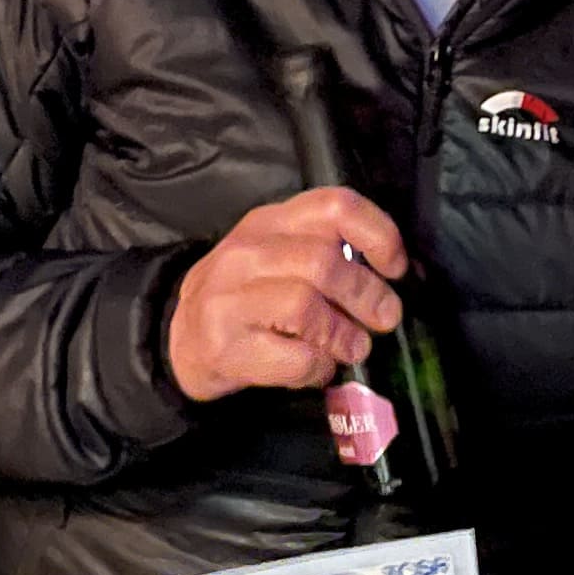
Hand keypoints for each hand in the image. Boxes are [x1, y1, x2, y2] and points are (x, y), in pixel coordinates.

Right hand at [167, 188, 406, 404]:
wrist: (179, 340)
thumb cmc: (245, 298)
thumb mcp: (278, 256)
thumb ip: (325, 251)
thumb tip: (390, 275)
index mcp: (269, 222)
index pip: (334, 206)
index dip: (378, 234)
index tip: (394, 266)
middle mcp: (246, 253)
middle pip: (325, 263)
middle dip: (368, 295)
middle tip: (385, 317)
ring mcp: (229, 299)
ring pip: (307, 307)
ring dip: (344, 335)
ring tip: (354, 347)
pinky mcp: (224, 346)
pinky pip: (293, 356)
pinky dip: (318, 367)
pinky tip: (317, 368)